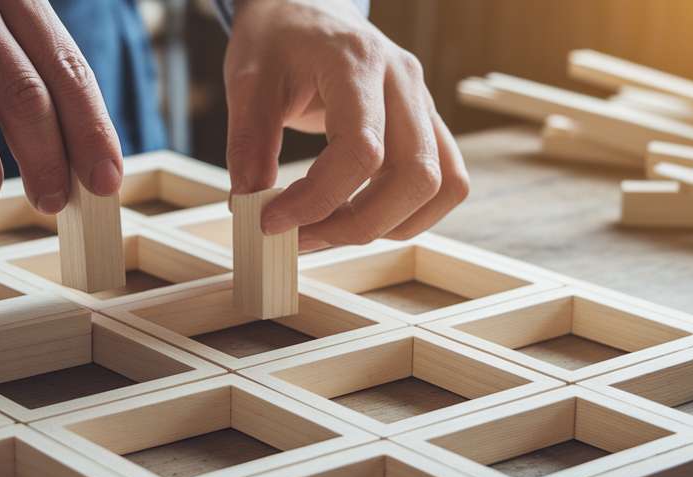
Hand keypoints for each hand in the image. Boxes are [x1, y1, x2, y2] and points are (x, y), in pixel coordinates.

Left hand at [224, 0, 468, 250]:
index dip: (319, 200)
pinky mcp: (426, 122)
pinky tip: (359, 215)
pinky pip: (445, 180)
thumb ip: (249, 143)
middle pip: (416, 176)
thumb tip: (249, 205)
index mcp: (358, 63)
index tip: (273, 220)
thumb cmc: (278, 38)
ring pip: (441, 185)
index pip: (361, 151)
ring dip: (389, 224)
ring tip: (328, 230)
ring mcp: (423, 101)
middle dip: (359, 224)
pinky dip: (408, 212)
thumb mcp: (248, 81)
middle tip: (303, 238)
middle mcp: (403, 82)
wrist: (305, 6)